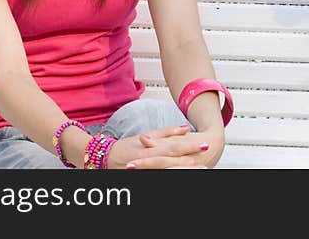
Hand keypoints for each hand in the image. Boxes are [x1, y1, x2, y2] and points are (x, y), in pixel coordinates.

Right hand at [106, 124, 223, 169]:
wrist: (103, 159)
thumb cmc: (126, 147)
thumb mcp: (146, 136)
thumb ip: (167, 133)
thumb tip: (185, 128)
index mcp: (151, 148)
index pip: (174, 147)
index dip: (190, 146)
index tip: (204, 145)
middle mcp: (148, 161)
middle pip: (173, 163)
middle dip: (190, 164)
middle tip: (205, 164)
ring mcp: (145, 172)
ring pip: (167, 173)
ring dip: (182, 172)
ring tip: (198, 171)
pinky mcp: (143, 178)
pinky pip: (158, 178)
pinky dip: (170, 177)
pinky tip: (181, 176)